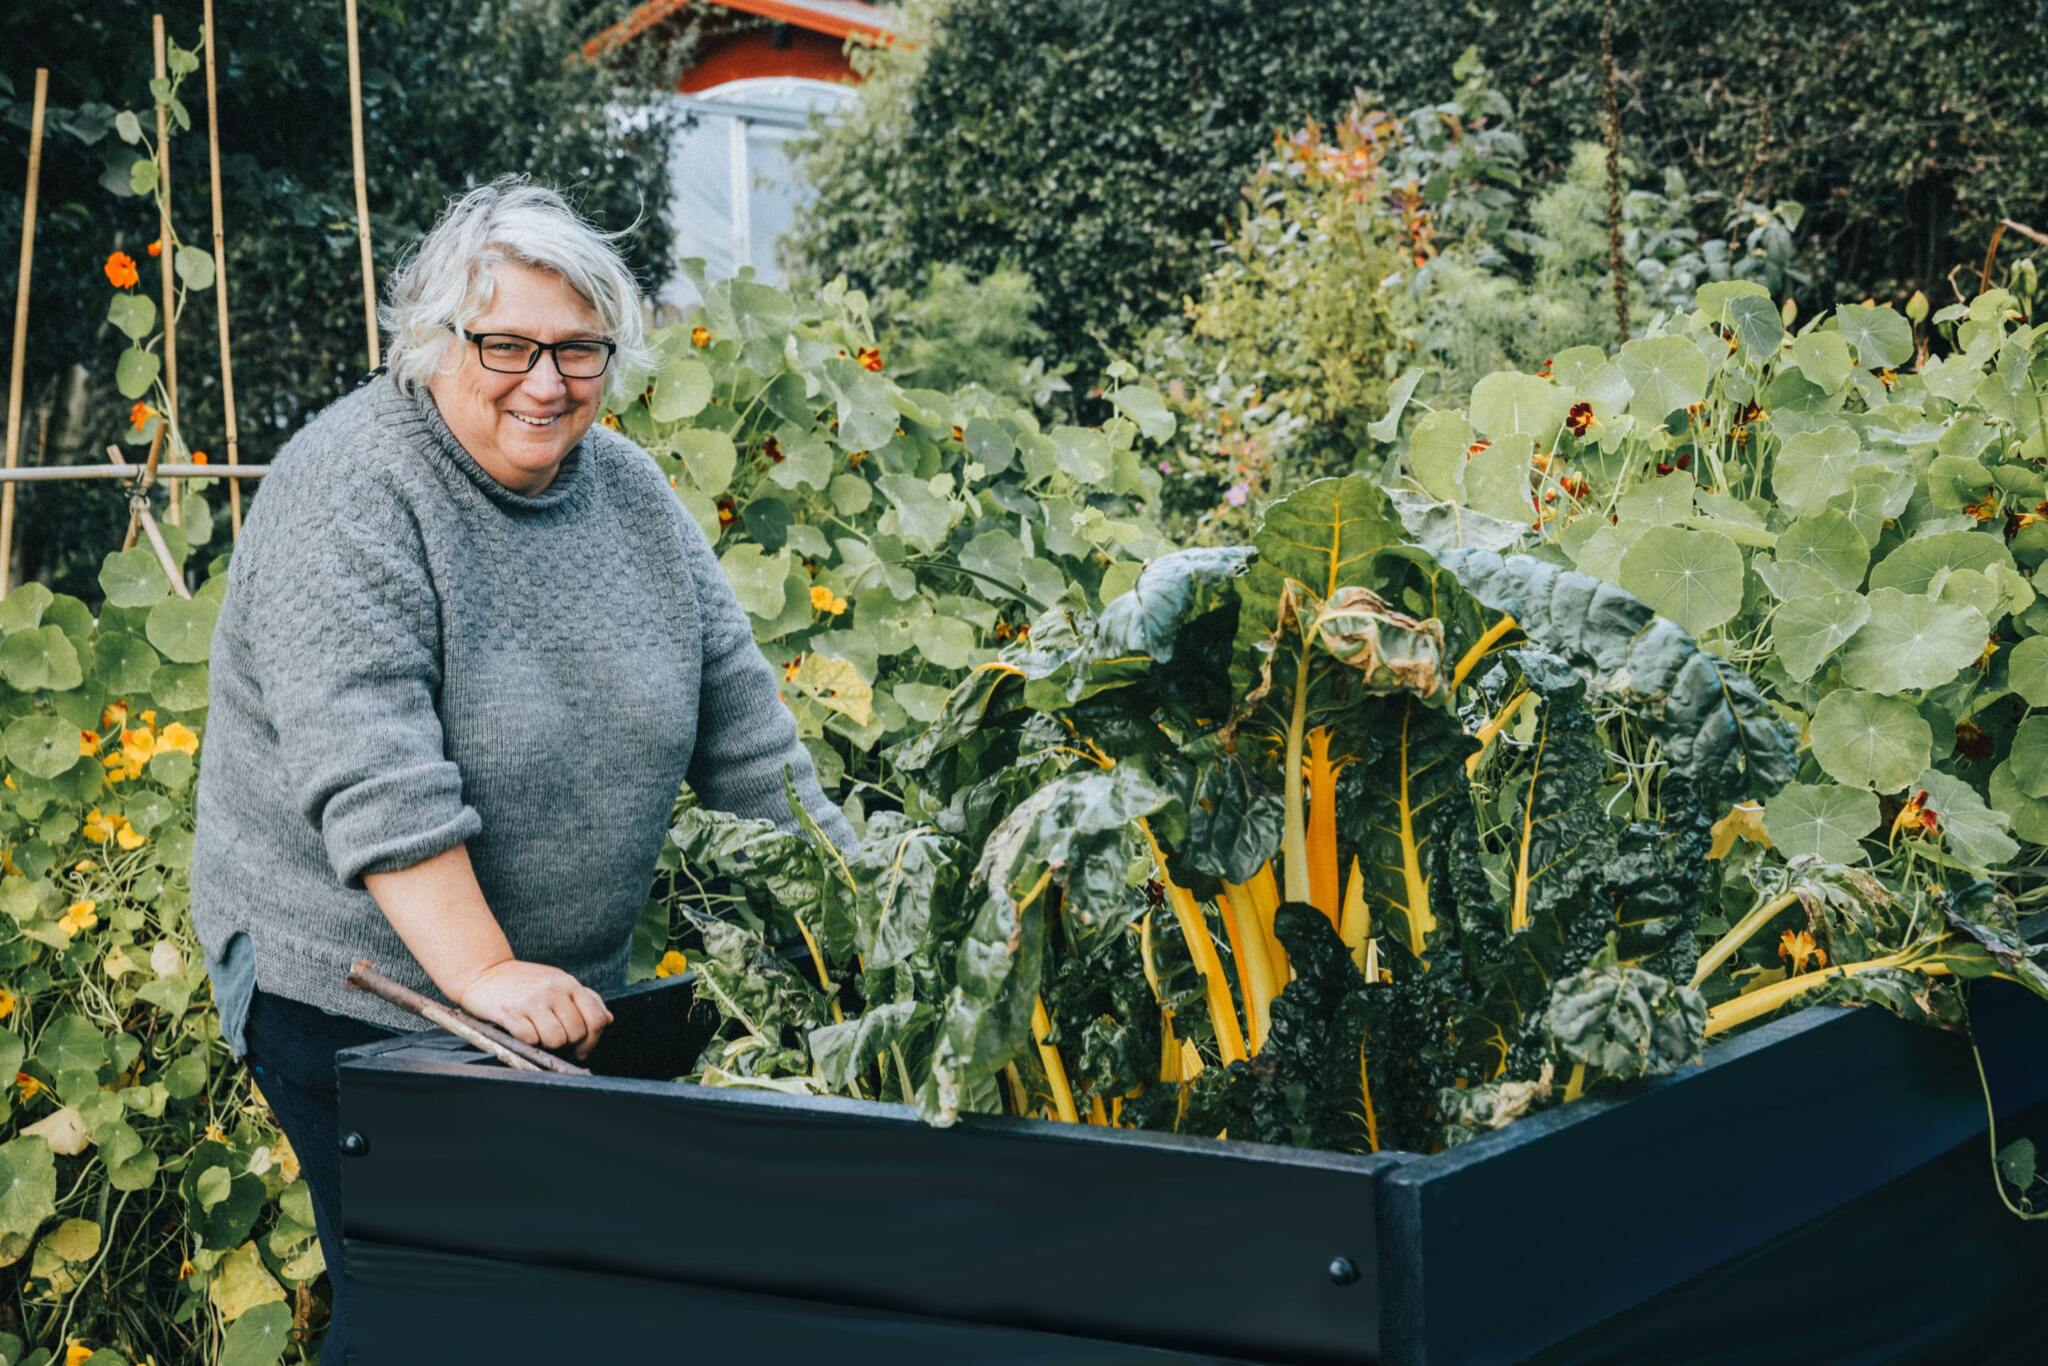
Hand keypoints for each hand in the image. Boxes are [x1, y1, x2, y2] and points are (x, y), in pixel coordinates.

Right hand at [455, 959, 613, 1060]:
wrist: (484, 971)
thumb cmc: (524, 981)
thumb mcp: (558, 982)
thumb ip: (586, 999)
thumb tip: (608, 1019)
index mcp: (569, 984)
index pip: (597, 1019)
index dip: (593, 1039)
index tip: (582, 1047)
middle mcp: (553, 991)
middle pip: (576, 1033)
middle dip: (568, 1043)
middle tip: (554, 1037)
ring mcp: (532, 1001)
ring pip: (556, 1040)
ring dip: (548, 1044)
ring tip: (538, 1033)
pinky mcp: (510, 1012)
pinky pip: (530, 1039)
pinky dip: (528, 1042)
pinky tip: (522, 1031)